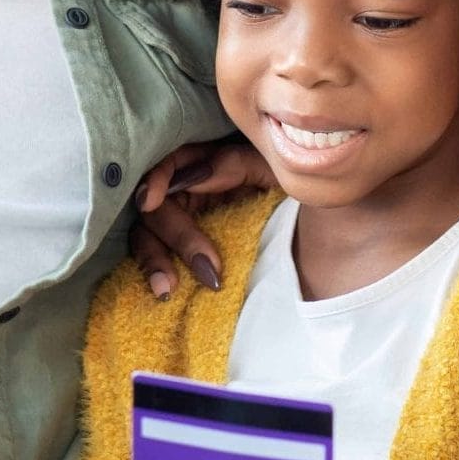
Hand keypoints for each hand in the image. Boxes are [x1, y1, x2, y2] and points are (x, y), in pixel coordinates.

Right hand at [129, 140, 278, 296]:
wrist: (310, 232)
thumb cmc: (287, 189)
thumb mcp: (268, 170)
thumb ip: (235, 164)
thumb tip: (195, 178)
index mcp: (204, 165)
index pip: (166, 165)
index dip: (154, 180)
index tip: (150, 200)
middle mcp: (185, 193)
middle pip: (156, 208)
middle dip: (176, 237)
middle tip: (206, 268)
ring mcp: (180, 223)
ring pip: (148, 236)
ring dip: (154, 261)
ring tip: (167, 290)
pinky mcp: (181, 253)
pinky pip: (158, 260)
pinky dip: (156, 275)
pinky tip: (164, 295)